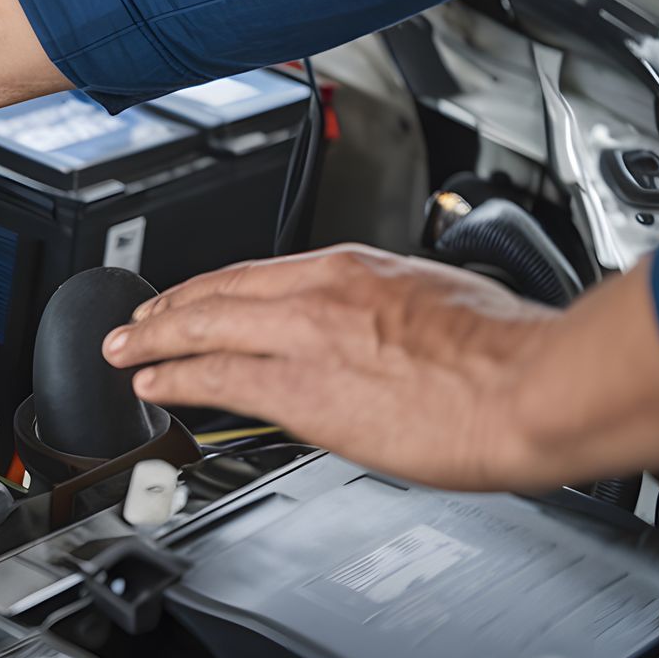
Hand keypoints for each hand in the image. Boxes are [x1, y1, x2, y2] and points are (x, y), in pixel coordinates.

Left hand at [101, 244, 583, 489]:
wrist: (533, 387)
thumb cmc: (511, 352)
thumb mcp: (439, 300)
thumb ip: (388, 312)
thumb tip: (379, 332)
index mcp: (356, 268)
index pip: (259, 272)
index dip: (212, 288)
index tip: (190, 300)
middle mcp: (320, 292)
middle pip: (217, 292)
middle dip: (167, 310)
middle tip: (134, 324)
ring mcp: (304, 338)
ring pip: (204, 327)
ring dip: (154, 340)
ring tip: (125, 352)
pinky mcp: (301, 389)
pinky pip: (218, 378)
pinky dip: (176, 379)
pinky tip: (153, 385)